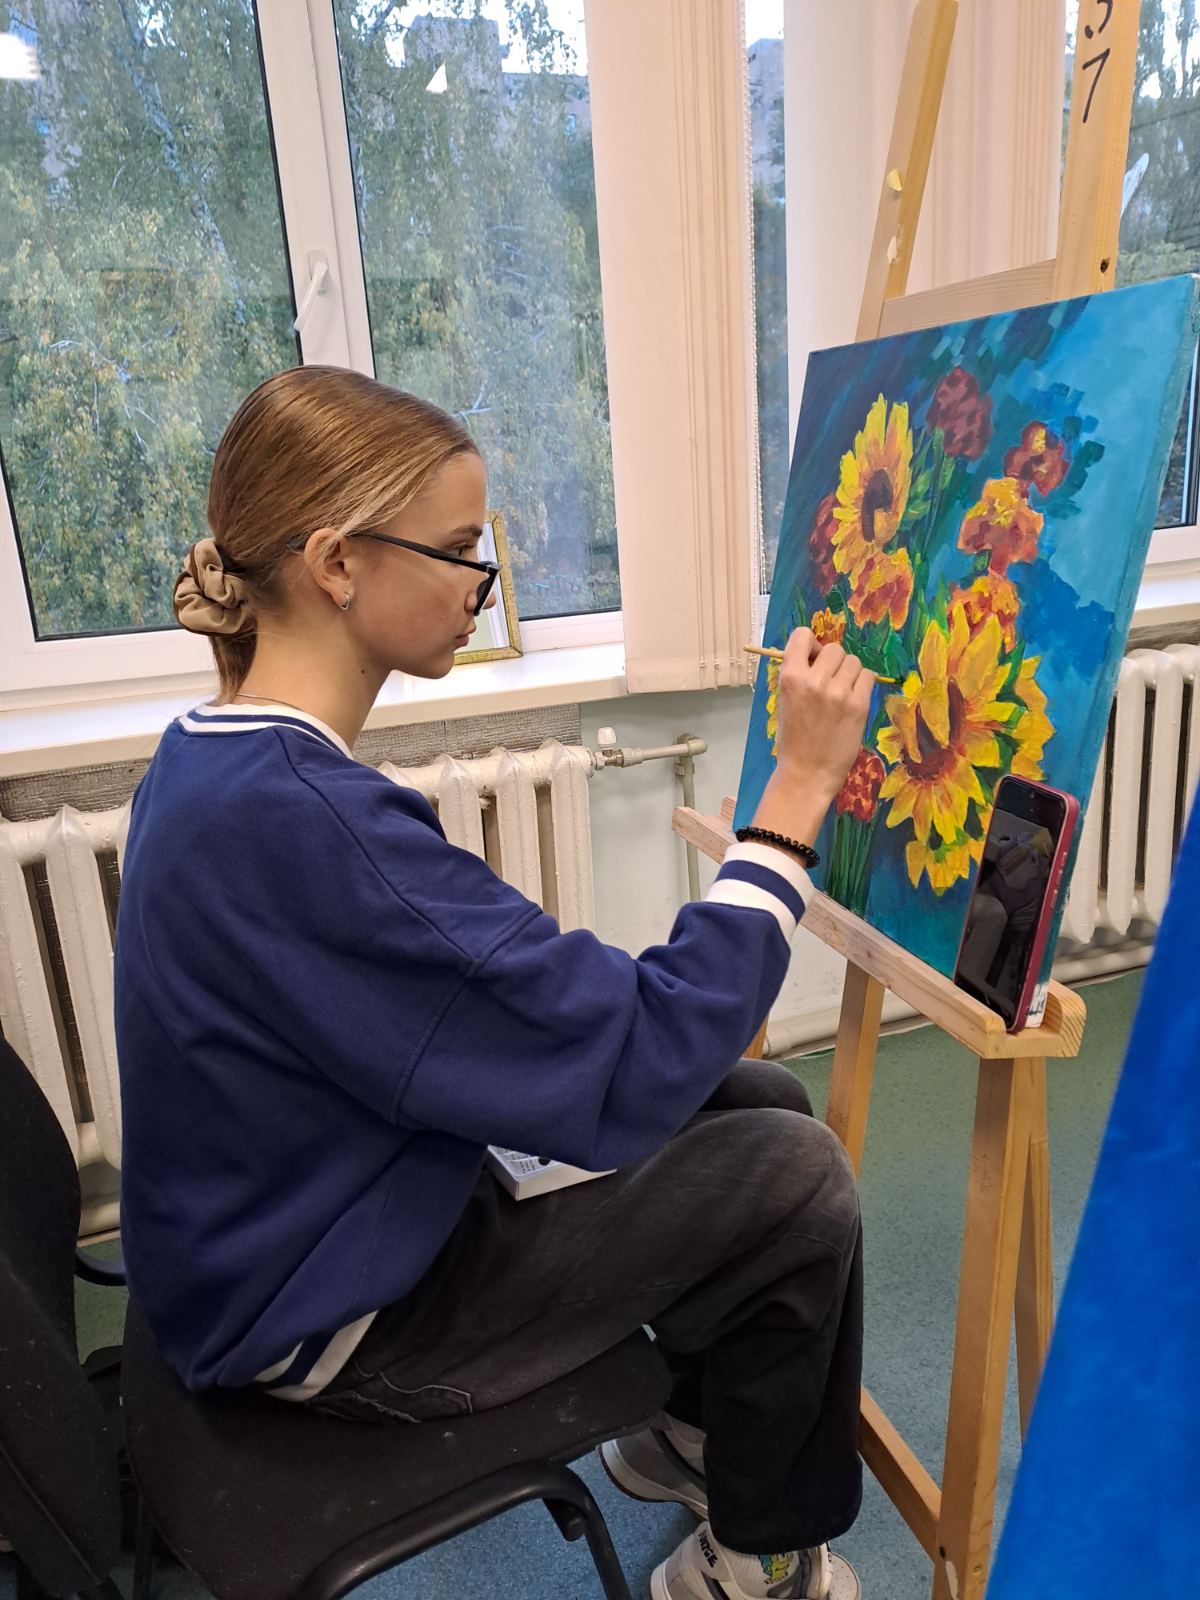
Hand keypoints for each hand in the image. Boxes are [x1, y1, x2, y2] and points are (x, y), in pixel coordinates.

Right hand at [751, 628, 875, 847]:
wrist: (807, 773)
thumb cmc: (793, 739)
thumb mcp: (785, 701)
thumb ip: (798, 675)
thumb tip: (815, 654)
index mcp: (791, 678)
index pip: (802, 636)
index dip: (810, 644)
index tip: (812, 657)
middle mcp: (815, 681)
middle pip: (834, 649)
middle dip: (832, 661)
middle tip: (829, 680)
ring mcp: (839, 693)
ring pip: (853, 662)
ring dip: (849, 672)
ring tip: (841, 692)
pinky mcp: (859, 705)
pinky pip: (868, 677)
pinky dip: (862, 684)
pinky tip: (853, 698)